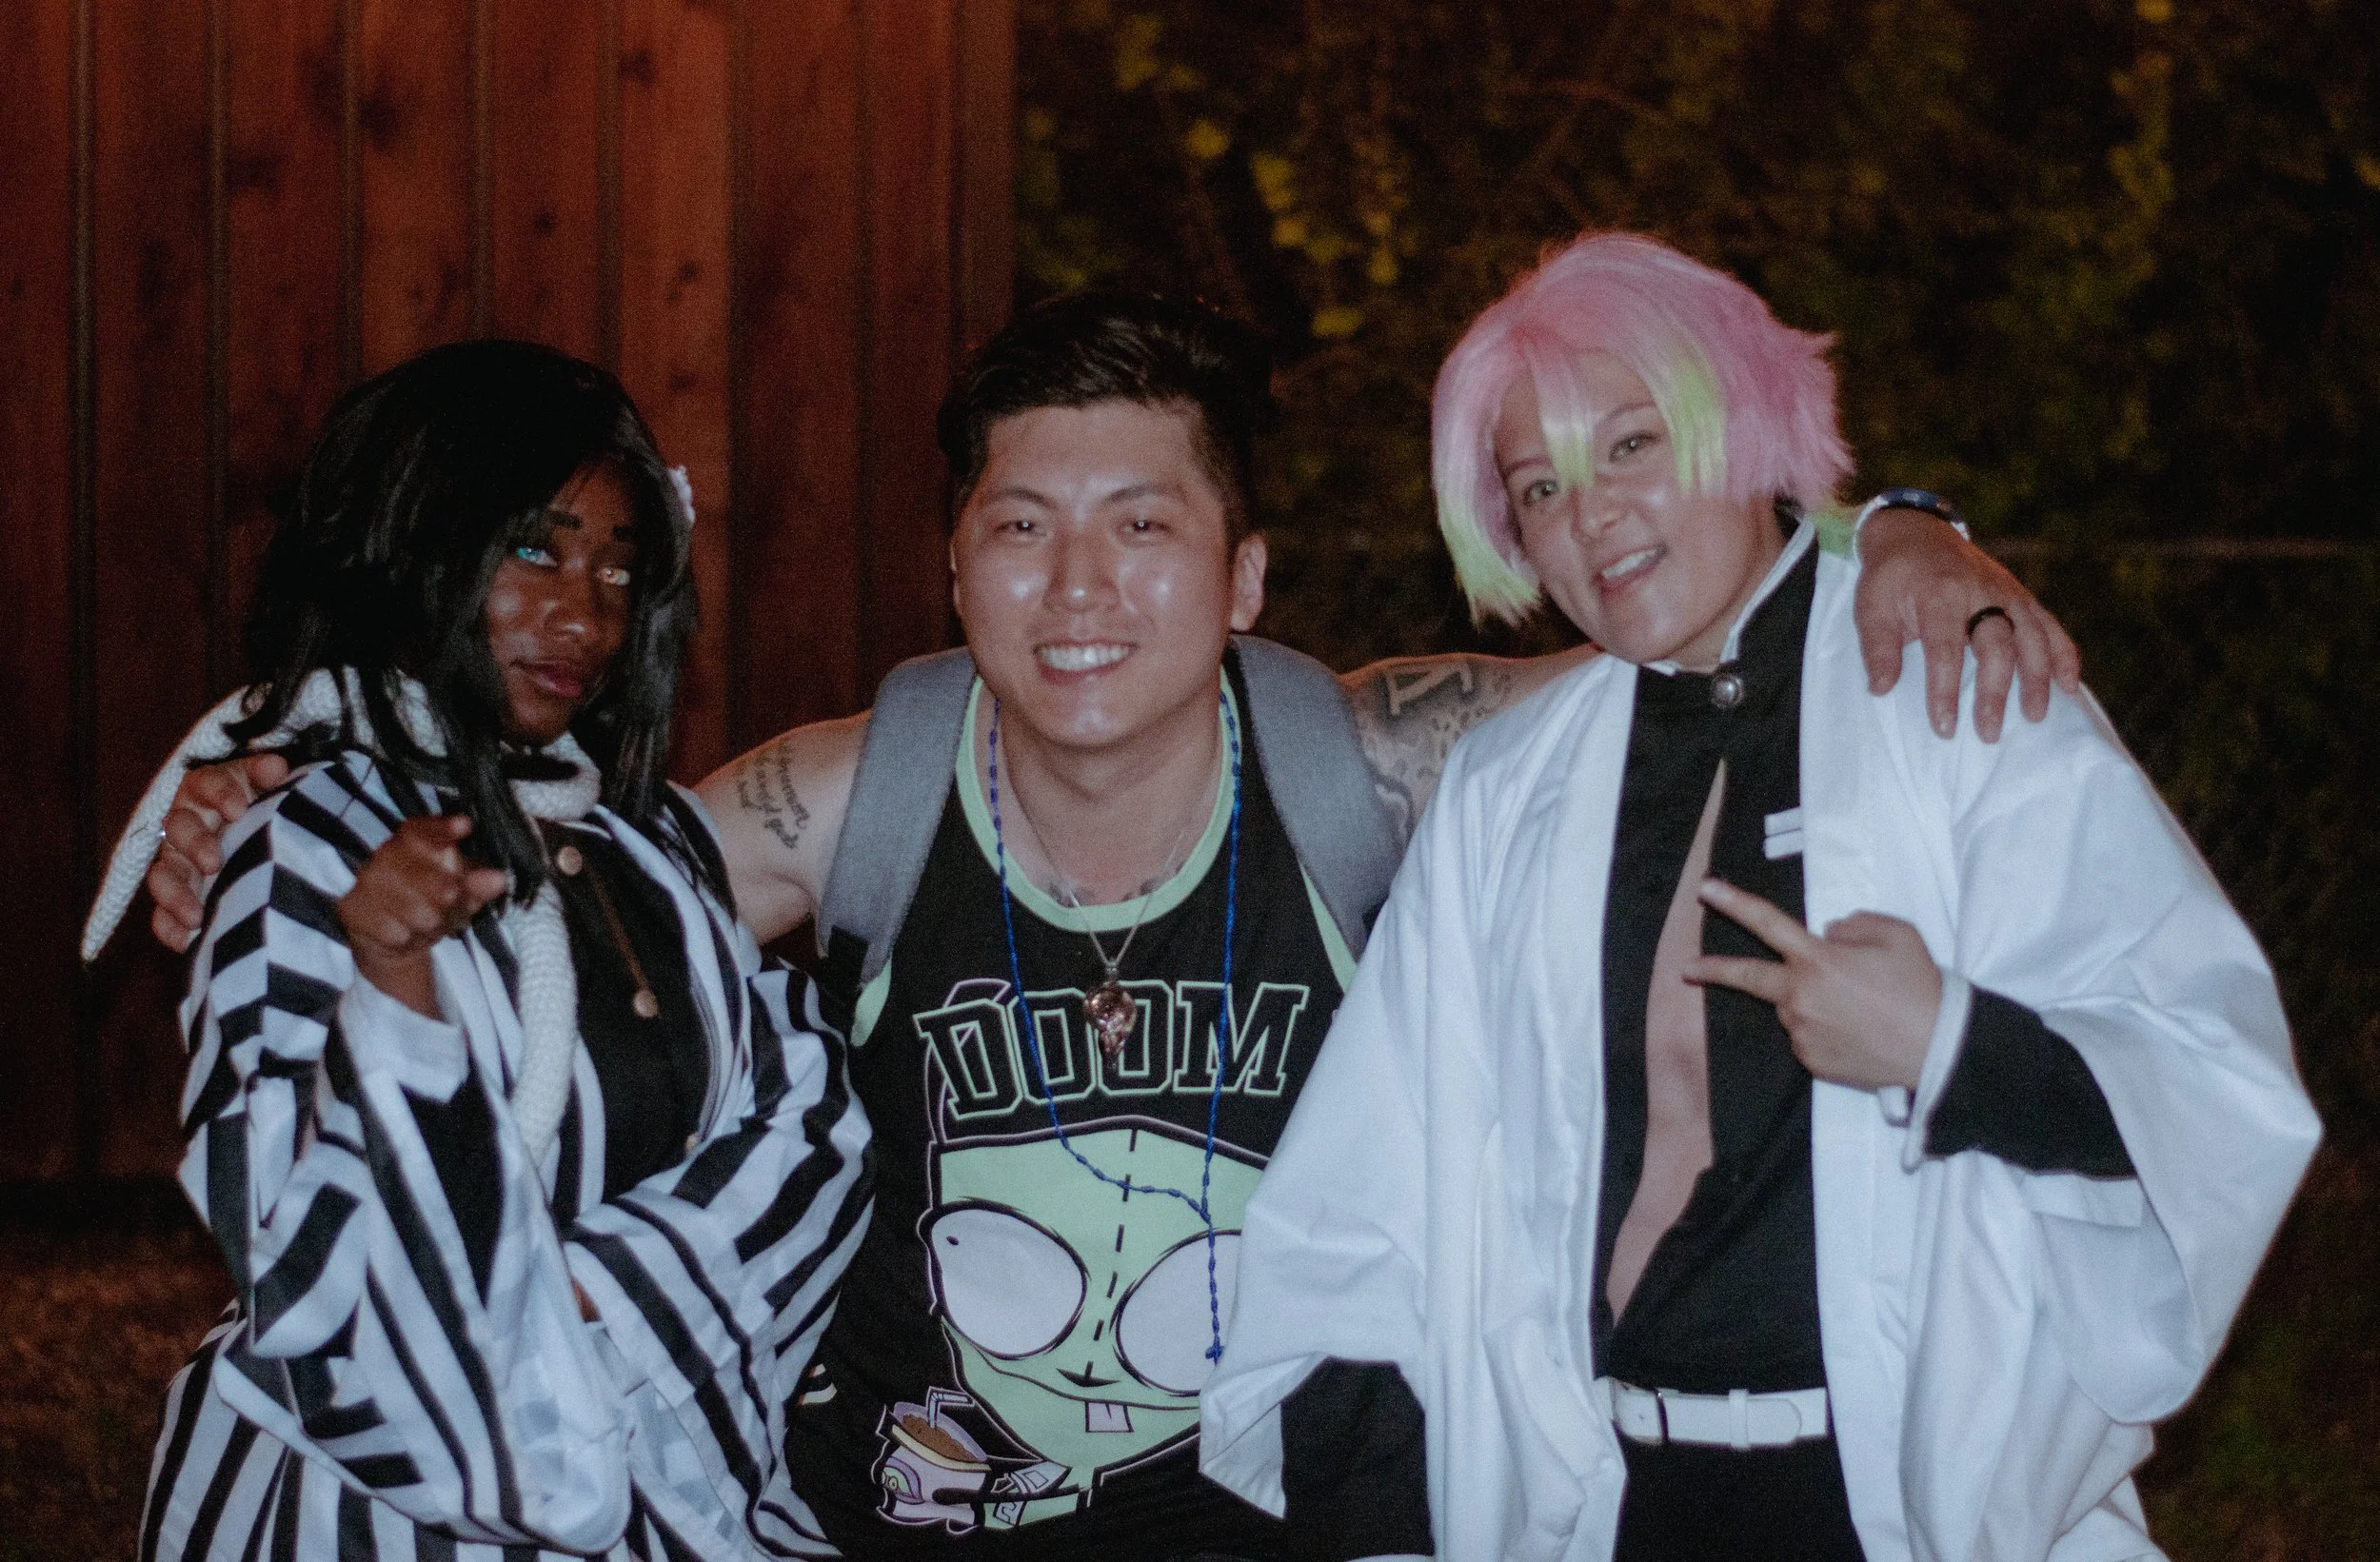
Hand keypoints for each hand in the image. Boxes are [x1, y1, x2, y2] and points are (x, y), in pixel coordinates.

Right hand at [149, 754, 291, 951]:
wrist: (267, 837)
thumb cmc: (267, 808)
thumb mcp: (270, 787)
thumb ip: (268, 776)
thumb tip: (275, 767)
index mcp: (209, 790)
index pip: (208, 784)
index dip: (220, 794)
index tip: (240, 810)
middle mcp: (187, 823)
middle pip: (179, 828)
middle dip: (195, 844)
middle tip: (215, 862)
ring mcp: (177, 861)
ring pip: (163, 874)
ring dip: (176, 894)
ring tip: (197, 916)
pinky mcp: (176, 895)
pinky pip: (161, 914)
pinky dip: (170, 927)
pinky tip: (187, 940)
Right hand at [337, 815, 509, 1017]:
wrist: (393, 938)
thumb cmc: (431, 903)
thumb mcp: (460, 891)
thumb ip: (477, 883)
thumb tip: (499, 879)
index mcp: (411, 839)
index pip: (424, 829)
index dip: (444, 829)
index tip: (465, 826)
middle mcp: (384, 854)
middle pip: (429, 877)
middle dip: (449, 899)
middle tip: (449, 905)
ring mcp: (365, 881)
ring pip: (415, 909)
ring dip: (430, 923)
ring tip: (429, 923)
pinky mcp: (352, 909)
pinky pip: (394, 931)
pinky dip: (407, 938)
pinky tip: (404, 933)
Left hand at [1683, 879, 1940, 1091]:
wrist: (1938, 1048)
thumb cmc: (1920, 987)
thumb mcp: (1895, 934)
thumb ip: (1852, 925)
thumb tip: (1827, 935)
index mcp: (1817, 960)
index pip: (1766, 923)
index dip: (1734, 903)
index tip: (1706, 890)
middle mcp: (1799, 997)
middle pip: (1747, 977)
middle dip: (1713, 969)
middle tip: (1687, 967)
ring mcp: (1801, 1032)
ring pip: (1792, 1007)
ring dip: (1810, 1001)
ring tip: (1858, 1007)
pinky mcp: (1811, 1061)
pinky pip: (1808, 1035)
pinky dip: (1824, 1028)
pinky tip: (1856, 1031)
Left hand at [1854, 508, 2080, 741]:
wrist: (1916, 532)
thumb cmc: (1891, 578)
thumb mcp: (1870, 606)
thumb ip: (1877, 647)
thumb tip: (1880, 689)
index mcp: (1939, 593)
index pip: (1945, 648)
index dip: (1945, 690)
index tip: (1944, 727)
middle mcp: (1980, 592)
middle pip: (1996, 645)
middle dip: (1995, 692)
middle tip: (1989, 733)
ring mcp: (2007, 593)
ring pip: (2032, 637)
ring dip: (2037, 678)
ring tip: (2034, 716)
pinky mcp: (2022, 596)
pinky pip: (2050, 626)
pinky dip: (2064, 655)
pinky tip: (2069, 687)